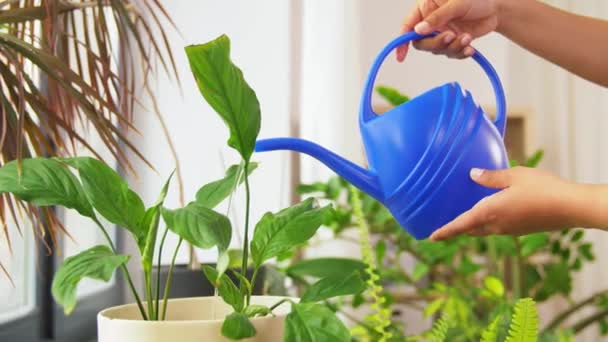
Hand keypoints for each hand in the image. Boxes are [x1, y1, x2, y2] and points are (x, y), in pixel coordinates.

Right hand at [396, 0, 501, 60]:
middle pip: (422, 43)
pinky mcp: (453, 42)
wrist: (496, 7)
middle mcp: (431, 23)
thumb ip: (437, 17)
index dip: (402, 41)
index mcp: (425, 8)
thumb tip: (419, 30)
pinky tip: (470, 47)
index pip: (407, 26)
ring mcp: (442, 33)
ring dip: (452, 47)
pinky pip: (451, 54)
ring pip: (438, 50)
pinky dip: (460, 53)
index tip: (401, 56)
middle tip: (451, 37)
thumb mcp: (456, 2)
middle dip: (436, 43)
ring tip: (466, 37)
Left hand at [429, 166, 603, 240]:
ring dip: (473, 226)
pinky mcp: (522, 230)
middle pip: (471, 230)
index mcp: (490, 213)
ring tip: (465, 218)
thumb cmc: (543, 188)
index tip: (431, 237)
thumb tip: (472, 174)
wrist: (572, 207)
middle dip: (458, 229)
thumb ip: (491, 176)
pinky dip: (489, 223)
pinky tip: (493, 212)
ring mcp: (510, 230)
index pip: (461, 225)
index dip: (445, 231)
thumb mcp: (515, 175)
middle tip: (445, 227)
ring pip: (485, 230)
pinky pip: (499, 228)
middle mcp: (497, 225)